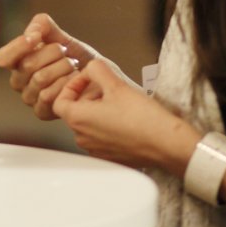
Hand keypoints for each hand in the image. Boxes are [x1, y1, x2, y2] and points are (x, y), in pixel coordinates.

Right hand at [0, 12, 96, 118]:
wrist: (102, 80)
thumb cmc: (80, 59)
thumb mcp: (63, 37)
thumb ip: (44, 26)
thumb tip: (31, 32)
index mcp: (18, 61)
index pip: (4, 57)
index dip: (18, 46)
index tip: (36, 37)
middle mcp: (20, 81)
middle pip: (26, 64)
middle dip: (52, 53)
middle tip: (66, 52)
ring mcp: (30, 97)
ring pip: (39, 79)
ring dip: (62, 68)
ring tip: (74, 66)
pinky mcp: (42, 112)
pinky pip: (47, 96)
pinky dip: (65, 85)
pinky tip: (74, 81)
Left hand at [51, 60, 198, 173]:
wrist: (167, 144)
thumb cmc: (143, 118)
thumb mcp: (116, 84)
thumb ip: (97, 70)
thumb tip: (90, 68)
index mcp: (78, 120)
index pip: (58, 101)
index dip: (71, 86)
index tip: (87, 80)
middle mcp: (82, 138)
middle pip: (74, 112)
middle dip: (87, 97)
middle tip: (107, 88)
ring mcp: (96, 150)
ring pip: (88, 125)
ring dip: (98, 111)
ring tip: (119, 103)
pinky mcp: (110, 158)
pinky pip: (102, 138)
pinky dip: (108, 126)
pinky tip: (126, 119)